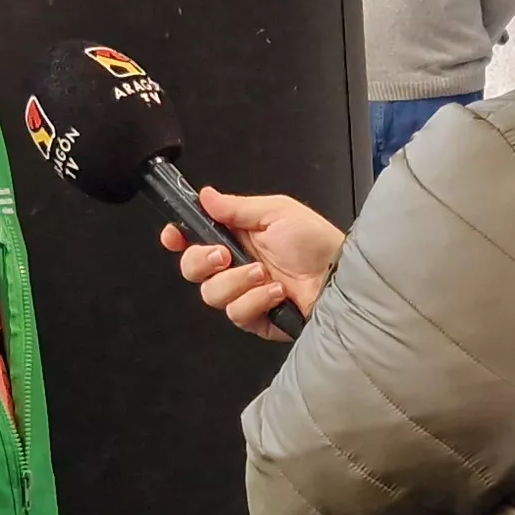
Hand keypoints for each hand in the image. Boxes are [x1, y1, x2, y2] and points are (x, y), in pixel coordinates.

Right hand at [158, 188, 341, 342]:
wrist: (340, 276)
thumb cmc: (316, 242)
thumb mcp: (277, 212)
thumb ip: (236, 207)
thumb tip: (206, 196)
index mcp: (237, 237)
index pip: (194, 238)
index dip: (178, 237)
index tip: (174, 235)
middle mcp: (236, 266)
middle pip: (192, 269)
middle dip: (202, 261)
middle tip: (225, 255)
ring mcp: (244, 293)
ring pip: (211, 294)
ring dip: (236, 282)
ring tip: (264, 273)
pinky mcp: (256, 318)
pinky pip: (237, 313)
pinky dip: (255, 301)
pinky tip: (276, 292)